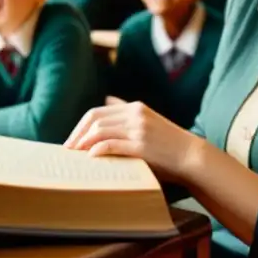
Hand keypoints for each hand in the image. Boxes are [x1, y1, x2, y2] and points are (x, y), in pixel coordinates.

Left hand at [64, 97, 203, 182]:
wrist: (190, 156)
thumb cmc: (167, 143)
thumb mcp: (147, 120)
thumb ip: (127, 111)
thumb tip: (107, 100)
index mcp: (135, 107)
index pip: (96, 112)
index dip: (80, 127)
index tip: (71, 141)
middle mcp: (135, 114)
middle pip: (94, 119)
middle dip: (77, 135)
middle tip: (67, 151)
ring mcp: (139, 129)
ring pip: (100, 131)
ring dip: (83, 144)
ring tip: (75, 157)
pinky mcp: (142, 145)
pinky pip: (112, 144)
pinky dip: (97, 150)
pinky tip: (90, 158)